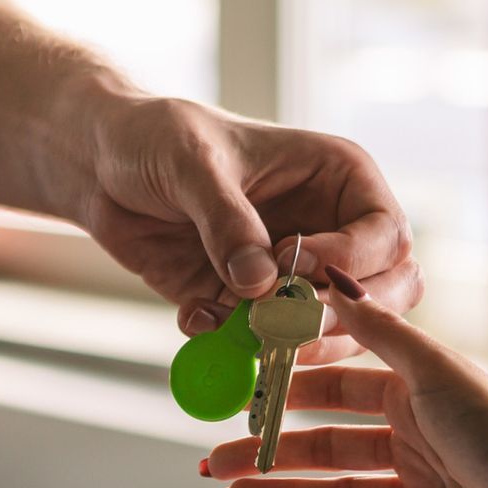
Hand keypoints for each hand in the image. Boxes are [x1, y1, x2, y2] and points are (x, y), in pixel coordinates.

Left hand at [77, 96, 421, 358]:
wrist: (101, 166)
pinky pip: (269, 346)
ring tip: (240, 331)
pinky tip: (197, 319)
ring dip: (294, 343)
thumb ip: (228, 221)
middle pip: (386, 292)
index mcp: (339, 179)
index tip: (294, 263)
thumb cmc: (156, 137)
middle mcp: (332, 231)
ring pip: (339, 332)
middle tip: (287, 324)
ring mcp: (298, 277)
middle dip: (342, 317)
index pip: (385, 234)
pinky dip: (238, 349)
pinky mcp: (256, 309)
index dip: (350, 259)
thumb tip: (262, 284)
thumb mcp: (191, 163)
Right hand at [201, 267, 487, 487]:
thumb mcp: (432, 370)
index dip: (288, 398)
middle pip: (327, 450)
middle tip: (215, 463)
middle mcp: (416, 444)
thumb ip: (379, 330)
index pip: (337, 395)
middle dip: (271, 456)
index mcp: (416, 398)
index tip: (241, 400)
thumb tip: (330, 276)